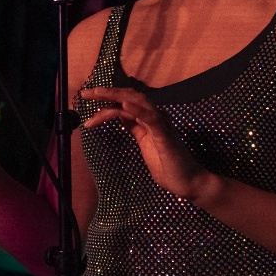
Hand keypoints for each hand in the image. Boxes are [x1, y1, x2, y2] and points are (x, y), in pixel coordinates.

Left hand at [79, 87, 211, 201]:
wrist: (189, 182)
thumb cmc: (168, 166)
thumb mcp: (144, 143)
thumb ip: (134, 128)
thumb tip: (120, 116)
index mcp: (149, 119)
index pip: (126, 103)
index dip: (107, 100)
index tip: (88, 101)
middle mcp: (156, 117)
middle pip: (129, 97)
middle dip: (106, 93)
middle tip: (86, 93)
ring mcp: (162, 125)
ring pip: (138, 102)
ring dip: (116, 96)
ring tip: (97, 93)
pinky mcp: (165, 137)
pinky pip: (151, 119)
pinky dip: (137, 110)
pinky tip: (123, 105)